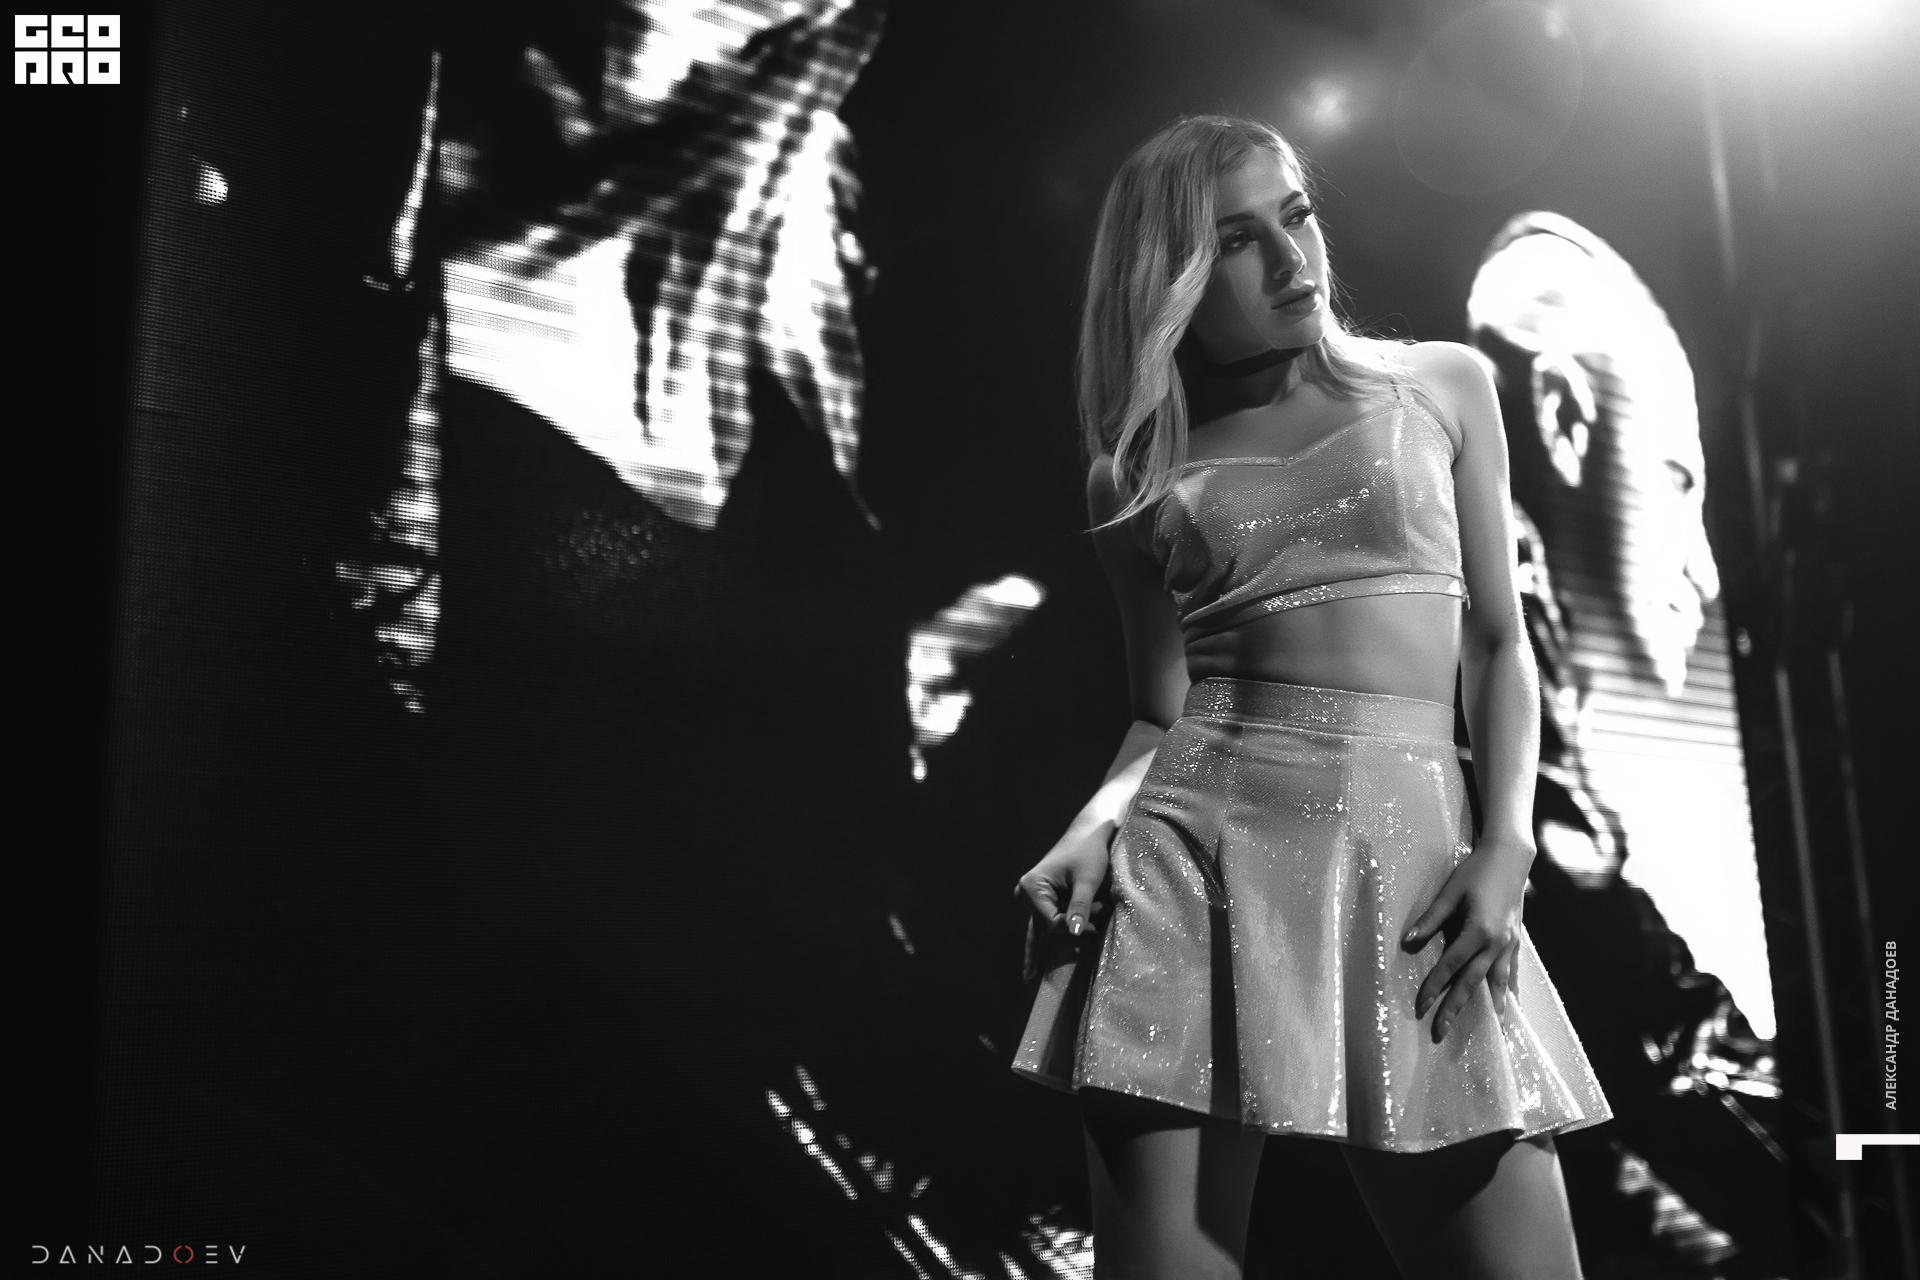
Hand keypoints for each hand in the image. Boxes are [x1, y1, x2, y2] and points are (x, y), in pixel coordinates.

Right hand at [1015, 830, 1111, 981]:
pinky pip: (1042, 929)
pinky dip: (1042, 946)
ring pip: (1051, 929)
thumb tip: (1074, 933)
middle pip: (1050, 928)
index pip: (1050, 923)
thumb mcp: (1087, 879)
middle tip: (1099, 907)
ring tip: (1093, 912)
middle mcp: (1025, 895)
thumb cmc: (1088, 853)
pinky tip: (1030, 973)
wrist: (1089, 836)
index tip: (1096, 911)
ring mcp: (1031, 901)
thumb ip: (1080, 906)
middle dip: (1074, 924)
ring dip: (1072, 926)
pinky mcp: (1041, 904)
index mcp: (1031, 888)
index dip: (1074, 923)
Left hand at [1402, 836, 1531, 1041]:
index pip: (1450, 967)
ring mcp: (1510, 945)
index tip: (1419, 1008)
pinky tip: (1509, 1005)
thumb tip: (1407, 943)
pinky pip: (1512, 973)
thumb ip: (1429, 920)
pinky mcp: (1516, 941)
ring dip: (1493, 1009)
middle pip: (1473, 984)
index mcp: (1478, 932)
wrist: (1509, 859)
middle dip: (1455, 1009)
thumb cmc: (1475, 873)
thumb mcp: (1449, 894)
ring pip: (1498, 984)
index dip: (1434, 989)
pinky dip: (1510, 991)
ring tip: (1491, 1034)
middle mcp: (1496, 944)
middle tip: (1440, 1034)